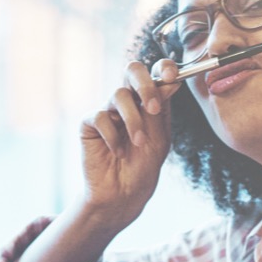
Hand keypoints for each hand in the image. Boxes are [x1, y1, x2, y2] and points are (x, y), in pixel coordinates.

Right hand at [79, 59, 181, 223]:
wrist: (122, 193)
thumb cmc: (143, 166)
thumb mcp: (159, 138)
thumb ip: (161, 109)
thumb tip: (170, 81)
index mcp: (150, 101)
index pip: (156, 74)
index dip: (164, 68)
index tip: (171, 76)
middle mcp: (129, 102)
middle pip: (132, 71)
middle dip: (144, 84)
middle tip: (153, 107)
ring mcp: (109, 110)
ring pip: (119, 95)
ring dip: (132, 121)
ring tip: (138, 142)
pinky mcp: (90, 123)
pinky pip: (100, 116)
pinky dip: (112, 136)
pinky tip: (118, 152)